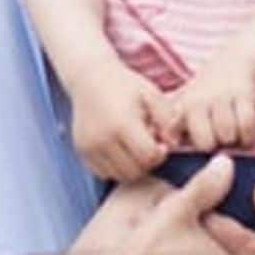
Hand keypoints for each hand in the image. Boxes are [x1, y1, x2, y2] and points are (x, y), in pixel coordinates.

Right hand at [67, 64, 169, 181]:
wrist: (91, 79)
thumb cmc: (126, 86)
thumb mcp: (152, 94)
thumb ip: (168, 118)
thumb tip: (174, 144)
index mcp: (122, 123)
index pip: (148, 157)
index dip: (160, 153)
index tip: (160, 141)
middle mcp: (102, 139)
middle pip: (135, 171)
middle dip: (147, 162)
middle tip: (148, 145)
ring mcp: (89, 147)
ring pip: (119, 175)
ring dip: (132, 167)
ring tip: (135, 146)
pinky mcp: (81, 151)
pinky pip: (104, 173)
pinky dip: (116, 167)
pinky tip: (121, 149)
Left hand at [167, 52, 254, 150]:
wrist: (238, 60)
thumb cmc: (209, 89)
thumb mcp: (187, 99)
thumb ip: (174, 121)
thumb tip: (167, 144)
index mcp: (184, 105)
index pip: (178, 137)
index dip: (190, 144)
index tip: (198, 138)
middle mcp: (200, 100)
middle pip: (206, 144)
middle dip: (215, 143)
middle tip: (220, 134)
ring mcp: (222, 96)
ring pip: (227, 136)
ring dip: (233, 138)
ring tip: (233, 130)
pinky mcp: (245, 95)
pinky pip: (247, 127)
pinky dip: (249, 135)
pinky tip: (245, 131)